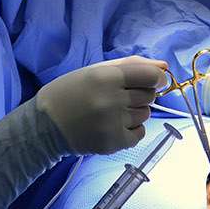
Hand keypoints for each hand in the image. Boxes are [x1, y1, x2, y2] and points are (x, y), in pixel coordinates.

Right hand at [36, 56, 166, 153]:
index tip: (154, 81)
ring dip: (135, 112)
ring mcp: (112, 124)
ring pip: (146, 114)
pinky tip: (114, 125)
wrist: (45, 125)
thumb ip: (132, 65)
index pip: (151, 76)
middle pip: (150, 96)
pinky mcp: (113, 143)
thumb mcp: (96, 70)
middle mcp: (111, 100)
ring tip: (113, 112)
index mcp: (106, 77)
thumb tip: (164, 67)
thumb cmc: (70, 92)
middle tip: (120, 97)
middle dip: (141, 94)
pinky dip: (132, 129)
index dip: (158, 78)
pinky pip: (140, 133)